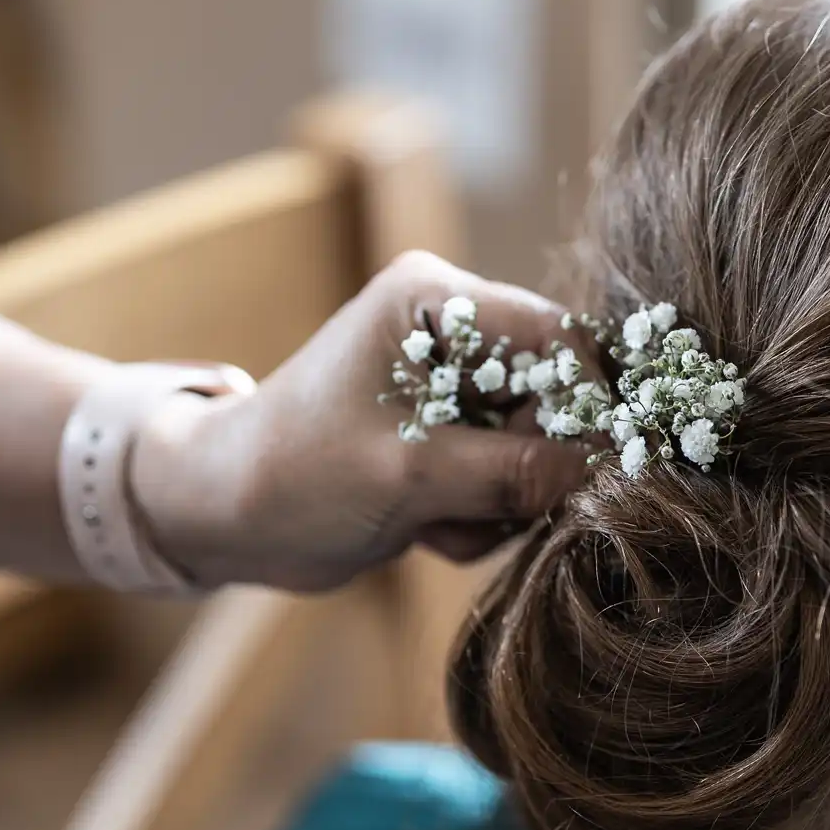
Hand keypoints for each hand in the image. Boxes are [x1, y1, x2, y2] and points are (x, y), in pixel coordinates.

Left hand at [128, 251, 590, 591]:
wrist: (221, 519)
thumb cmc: (294, 475)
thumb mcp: (410, 473)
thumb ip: (514, 472)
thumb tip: (608, 475)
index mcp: (436, 300)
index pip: (557, 337)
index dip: (586, 403)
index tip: (596, 470)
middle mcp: (453, 332)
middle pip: (557, 397)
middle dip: (533, 466)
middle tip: (486, 508)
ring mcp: (453, 388)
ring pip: (540, 448)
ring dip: (504, 502)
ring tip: (435, 521)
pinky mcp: (450, 439)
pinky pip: (510, 480)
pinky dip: (481, 518)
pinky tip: (426, 529)